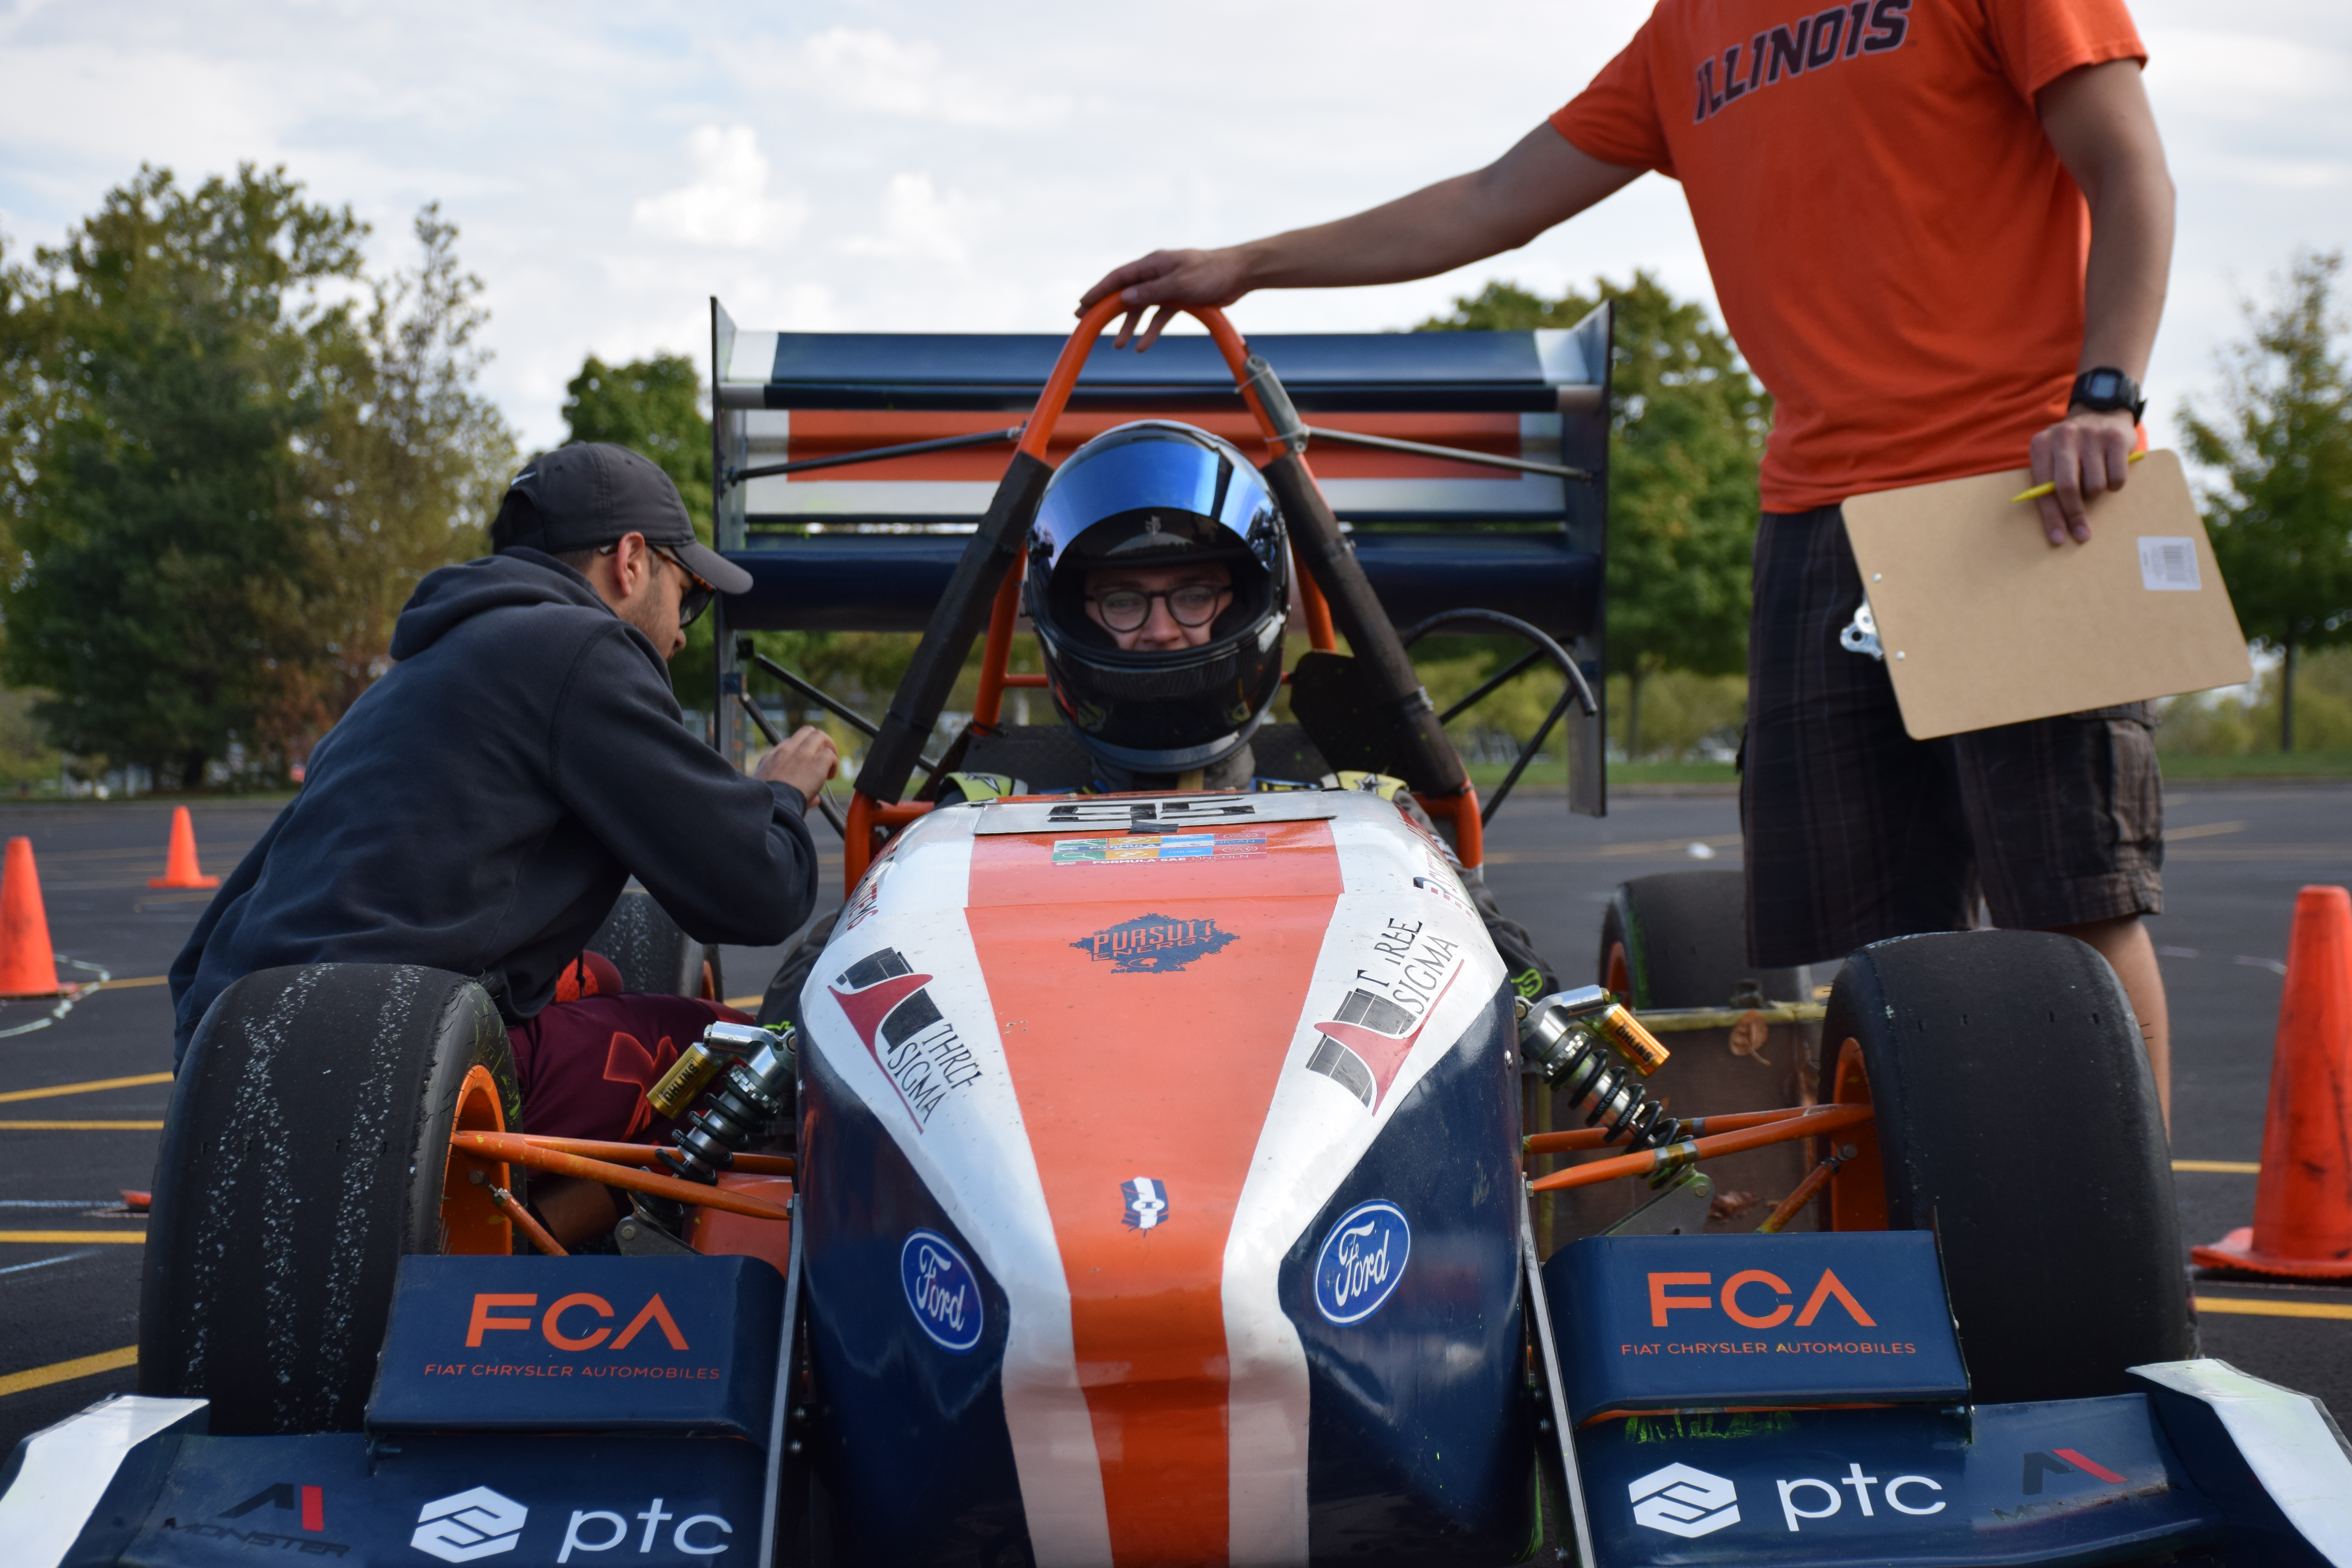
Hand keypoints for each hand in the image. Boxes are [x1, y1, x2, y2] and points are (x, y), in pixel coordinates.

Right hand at [756, 726, 838, 805]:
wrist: (774, 809)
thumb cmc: (771, 806)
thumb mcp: (769, 792)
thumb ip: (790, 791)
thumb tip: (814, 799)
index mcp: (771, 758)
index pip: (790, 742)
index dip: (802, 751)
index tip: (806, 764)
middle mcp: (786, 751)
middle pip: (806, 731)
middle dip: (818, 741)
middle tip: (822, 758)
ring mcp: (802, 754)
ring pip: (819, 736)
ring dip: (828, 747)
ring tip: (829, 764)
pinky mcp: (817, 762)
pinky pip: (830, 754)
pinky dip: (834, 763)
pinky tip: (830, 776)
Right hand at [1077, 247, 1252, 349]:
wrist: (1239, 274)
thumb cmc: (1211, 272)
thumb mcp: (1179, 283)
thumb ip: (1151, 292)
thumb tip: (1124, 299)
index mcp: (1153, 264)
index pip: (1118, 278)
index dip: (1099, 291)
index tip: (1083, 304)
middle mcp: (1156, 274)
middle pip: (1125, 293)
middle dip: (1106, 309)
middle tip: (1087, 322)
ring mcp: (1166, 286)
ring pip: (1141, 308)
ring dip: (1130, 326)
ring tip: (1118, 345)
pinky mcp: (1179, 299)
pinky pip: (1159, 316)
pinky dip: (1151, 330)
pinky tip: (1142, 346)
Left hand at [2027, 407, 2138, 544]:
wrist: (2102, 411)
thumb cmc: (2073, 447)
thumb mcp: (2053, 457)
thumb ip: (2049, 483)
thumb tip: (2058, 524)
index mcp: (2041, 445)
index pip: (2043, 489)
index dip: (2051, 517)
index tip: (2059, 538)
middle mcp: (2063, 436)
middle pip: (2067, 488)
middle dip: (2074, 514)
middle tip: (2082, 533)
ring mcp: (2090, 435)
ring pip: (2094, 486)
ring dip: (2096, 493)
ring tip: (2095, 481)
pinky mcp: (2116, 437)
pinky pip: (2116, 477)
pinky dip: (2115, 484)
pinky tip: (2111, 472)